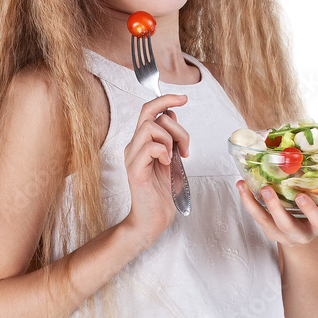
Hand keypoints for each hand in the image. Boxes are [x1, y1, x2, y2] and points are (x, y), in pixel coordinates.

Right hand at [119, 93, 189, 250]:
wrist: (153, 219)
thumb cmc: (163, 193)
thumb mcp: (172, 159)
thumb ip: (170, 138)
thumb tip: (172, 113)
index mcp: (142, 142)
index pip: (149, 110)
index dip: (166, 99)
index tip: (184, 98)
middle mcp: (134, 146)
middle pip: (150, 113)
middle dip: (176, 125)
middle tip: (185, 147)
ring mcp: (132, 157)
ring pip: (151, 127)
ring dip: (170, 140)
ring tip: (174, 158)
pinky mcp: (135, 170)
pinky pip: (150, 147)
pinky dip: (163, 152)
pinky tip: (166, 164)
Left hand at [235, 168, 317, 247]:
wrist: (308, 238)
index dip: (311, 212)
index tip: (303, 197)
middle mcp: (301, 234)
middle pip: (287, 225)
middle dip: (276, 209)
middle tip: (268, 189)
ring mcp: (283, 234)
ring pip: (267, 223)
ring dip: (255, 205)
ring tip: (246, 185)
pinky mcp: (270, 230)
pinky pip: (256, 218)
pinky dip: (247, 202)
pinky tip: (241, 186)